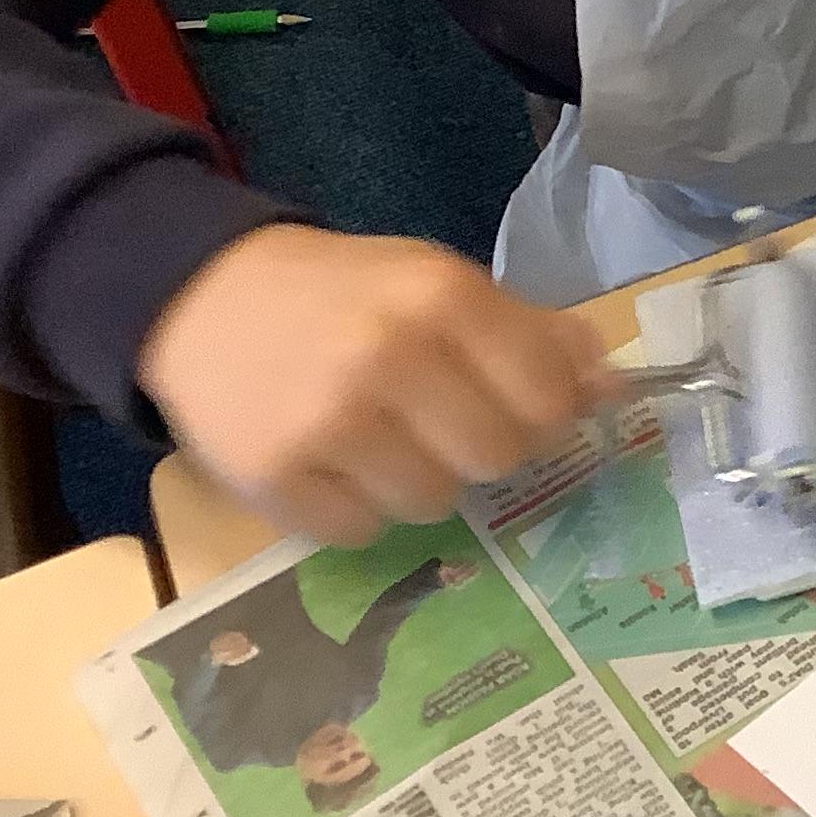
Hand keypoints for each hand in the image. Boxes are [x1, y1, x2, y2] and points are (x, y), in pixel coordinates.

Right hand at [140, 223, 614, 547]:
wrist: (200, 295)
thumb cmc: (344, 295)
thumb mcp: (439, 283)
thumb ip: (531, 334)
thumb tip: (615, 387)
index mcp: (443, 297)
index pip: (550, 397)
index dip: (546, 413)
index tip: (518, 406)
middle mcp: (388, 356)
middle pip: (499, 458)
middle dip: (481, 448)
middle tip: (440, 421)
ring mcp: (327, 422)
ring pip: (434, 503)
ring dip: (418, 481)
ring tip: (377, 436)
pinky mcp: (272, 477)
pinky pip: (361, 533)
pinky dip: (354, 508)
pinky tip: (329, 460)